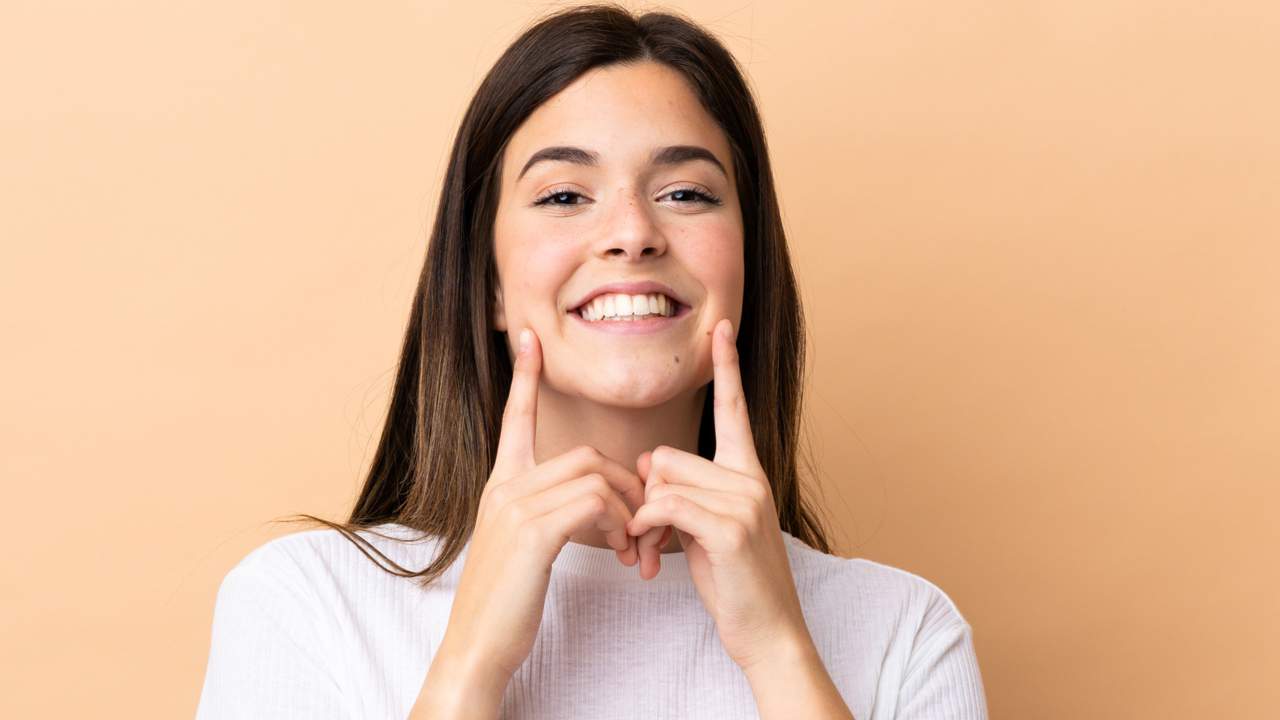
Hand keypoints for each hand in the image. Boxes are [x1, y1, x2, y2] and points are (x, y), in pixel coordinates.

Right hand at [434, 327, 645, 687]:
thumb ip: (548, 513)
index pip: (516, 419)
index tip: (529, 338)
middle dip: (625, 484)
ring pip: (594, 475)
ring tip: (633, 545)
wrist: (478, 646)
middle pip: (584, 454)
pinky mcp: (533, 532)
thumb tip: (592, 501)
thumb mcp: (524, 547)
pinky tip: (623, 551)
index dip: (524, 378)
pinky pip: (593, 502)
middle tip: (642, 524)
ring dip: (628, 508)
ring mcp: (515, 507)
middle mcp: (505, 487)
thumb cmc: (506, 601)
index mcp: (501, 486)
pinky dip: (620, 522)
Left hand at [625, 318, 809, 670]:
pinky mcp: (730, 527)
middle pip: (666, 456)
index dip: (727, 367)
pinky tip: (651, 557)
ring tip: (654, 556)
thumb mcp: (706, 529)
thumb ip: (683, 491)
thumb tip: (646, 468)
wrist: (769, 634)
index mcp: (748, 473)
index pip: (733, 410)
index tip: (721, 327)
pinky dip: (646, 530)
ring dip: (642, 521)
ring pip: (661, 481)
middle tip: (649, 539)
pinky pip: (664, 506)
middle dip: (645, 497)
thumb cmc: (734, 584)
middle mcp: (751, 478)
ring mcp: (745, 500)